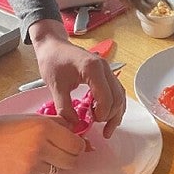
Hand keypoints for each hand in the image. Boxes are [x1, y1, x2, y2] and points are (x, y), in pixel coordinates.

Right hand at [0, 114, 84, 173]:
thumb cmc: (4, 127)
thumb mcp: (31, 118)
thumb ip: (55, 123)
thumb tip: (75, 129)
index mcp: (43, 128)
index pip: (76, 144)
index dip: (79, 144)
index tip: (76, 144)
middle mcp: (40, 148)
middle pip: (72, 160)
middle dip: (71, 156)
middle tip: (63, 151)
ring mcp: (32, 167)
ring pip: (58, 170)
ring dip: (54, 164)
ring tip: (38, 155)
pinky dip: (39, 172)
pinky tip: (25, 163)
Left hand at [29, 20, 125, 137]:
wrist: (53, 45)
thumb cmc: (53, 61)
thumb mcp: (55, 86)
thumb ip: (64, 108)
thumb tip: (74, 126)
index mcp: (92, 68)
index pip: (106, 97)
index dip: (102, 114)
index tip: (92, 122)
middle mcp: (104, 67)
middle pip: (117, 97)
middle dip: (111, 116)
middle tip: (99, 127)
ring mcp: (106, 69)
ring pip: (120, 94)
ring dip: (116, 112)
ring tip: (107, 128)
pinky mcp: (105, 72)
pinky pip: (116, 90)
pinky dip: (114, 104)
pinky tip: (107, 115)